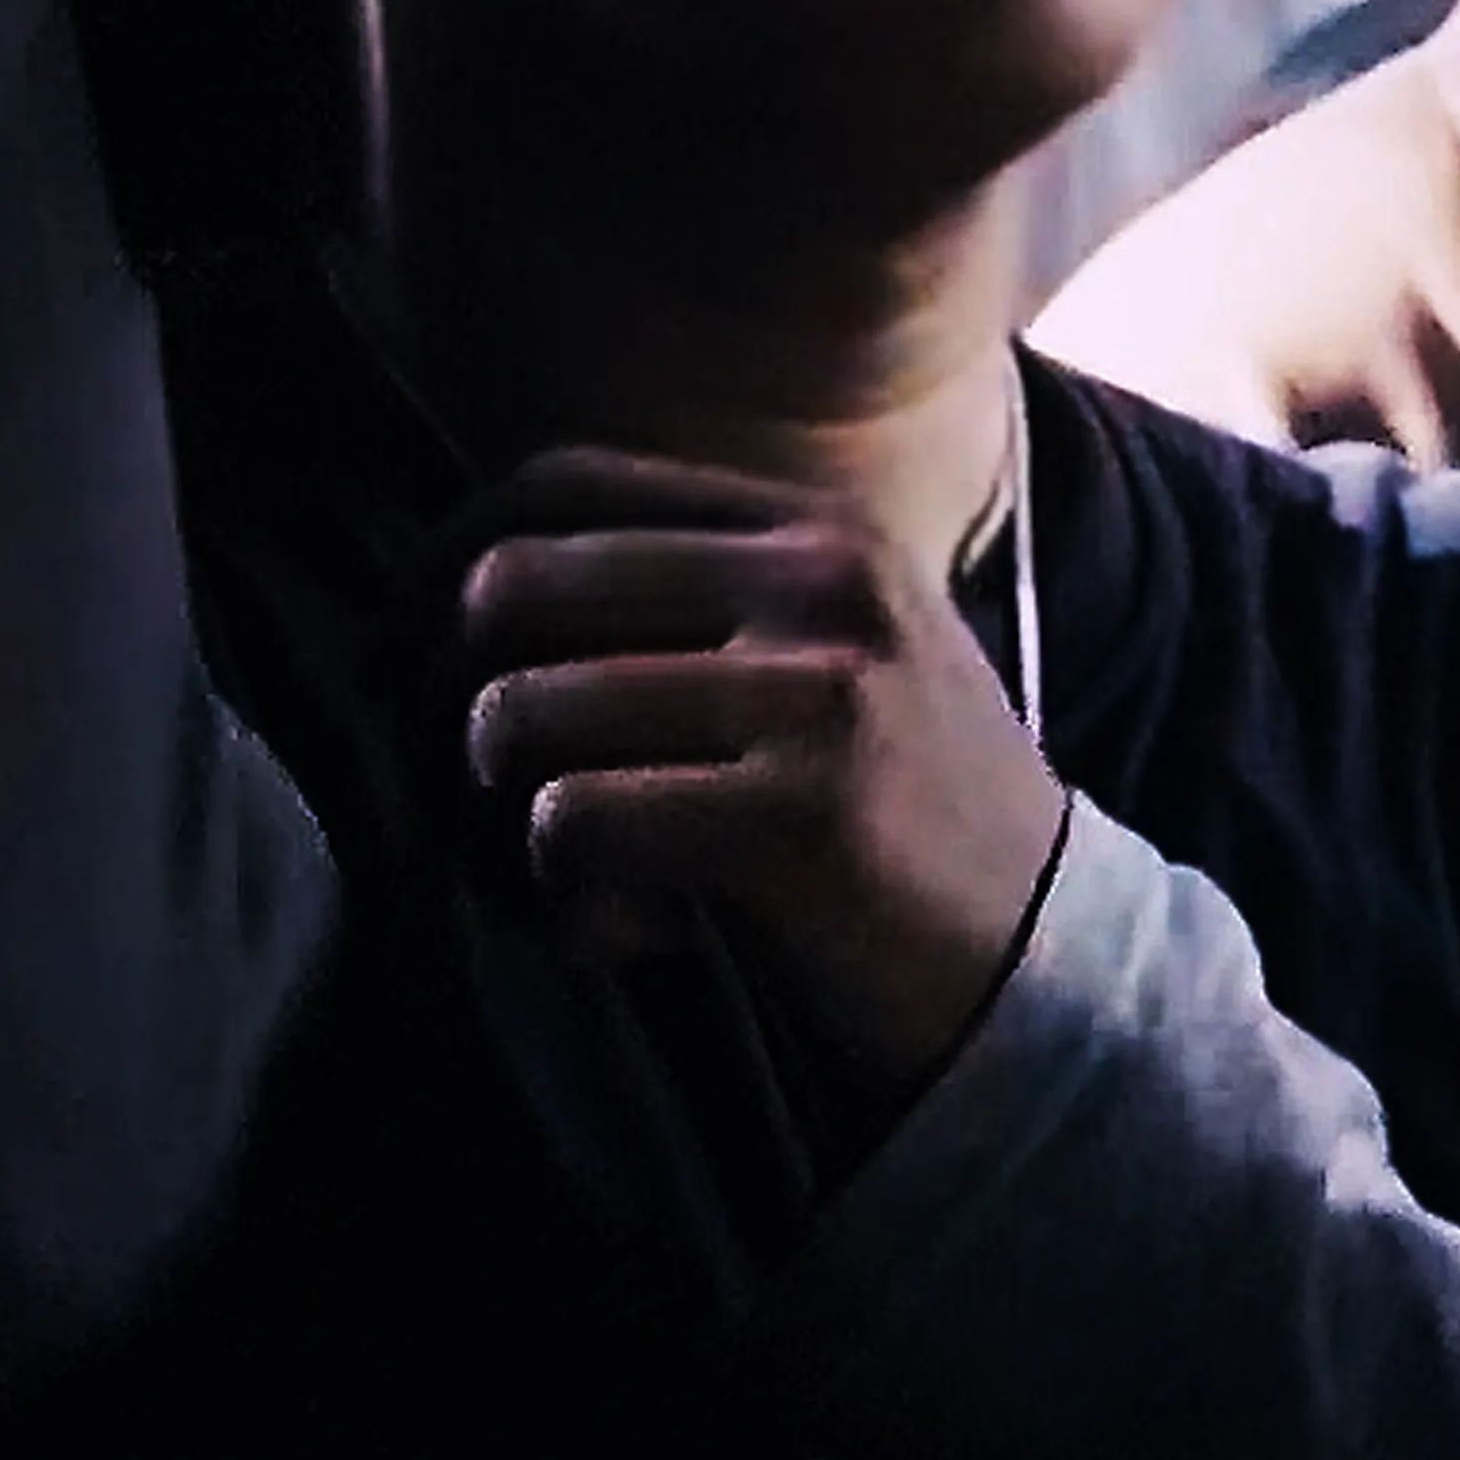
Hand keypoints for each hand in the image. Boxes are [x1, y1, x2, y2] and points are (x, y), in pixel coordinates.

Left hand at [453, 451, 1069, 1105]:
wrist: (1057, 978)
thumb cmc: (901, 834)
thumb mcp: (827, 664)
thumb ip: (694, 600)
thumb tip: (466, 588)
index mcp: (809, 527)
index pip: (557, 481)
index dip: (441, 567)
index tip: (402, 665)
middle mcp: (817, 580)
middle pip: (507, 588)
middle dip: (445, 711)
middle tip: (475, 809)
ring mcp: (819, 689)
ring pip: (516, 714)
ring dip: (503, 828)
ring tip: (584, 887)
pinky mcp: (805, 813)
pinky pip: (571, 824)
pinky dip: (569, 905)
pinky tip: (641, 936)